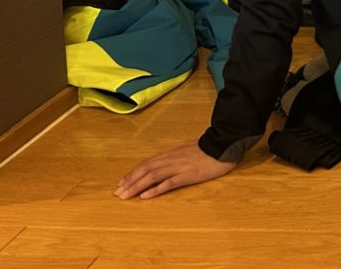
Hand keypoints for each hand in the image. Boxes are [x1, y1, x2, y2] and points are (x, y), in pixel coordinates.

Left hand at [114, 142, 235, 199]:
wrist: (223, 144)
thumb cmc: (208, 148)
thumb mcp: (188, 150)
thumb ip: (176, 156)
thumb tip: (166, 162)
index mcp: (170, 154)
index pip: (146, 164)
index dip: (132, 173)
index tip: (121, 182)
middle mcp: (171, 160)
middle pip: (145, 170)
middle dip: (130, 181)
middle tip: (117, 192)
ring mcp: (179, 167)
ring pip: (152, 177)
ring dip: (137, 186)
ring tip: (125, 196)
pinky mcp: (188, 175)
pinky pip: (169, 183)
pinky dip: (155, 189)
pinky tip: (146, 196)